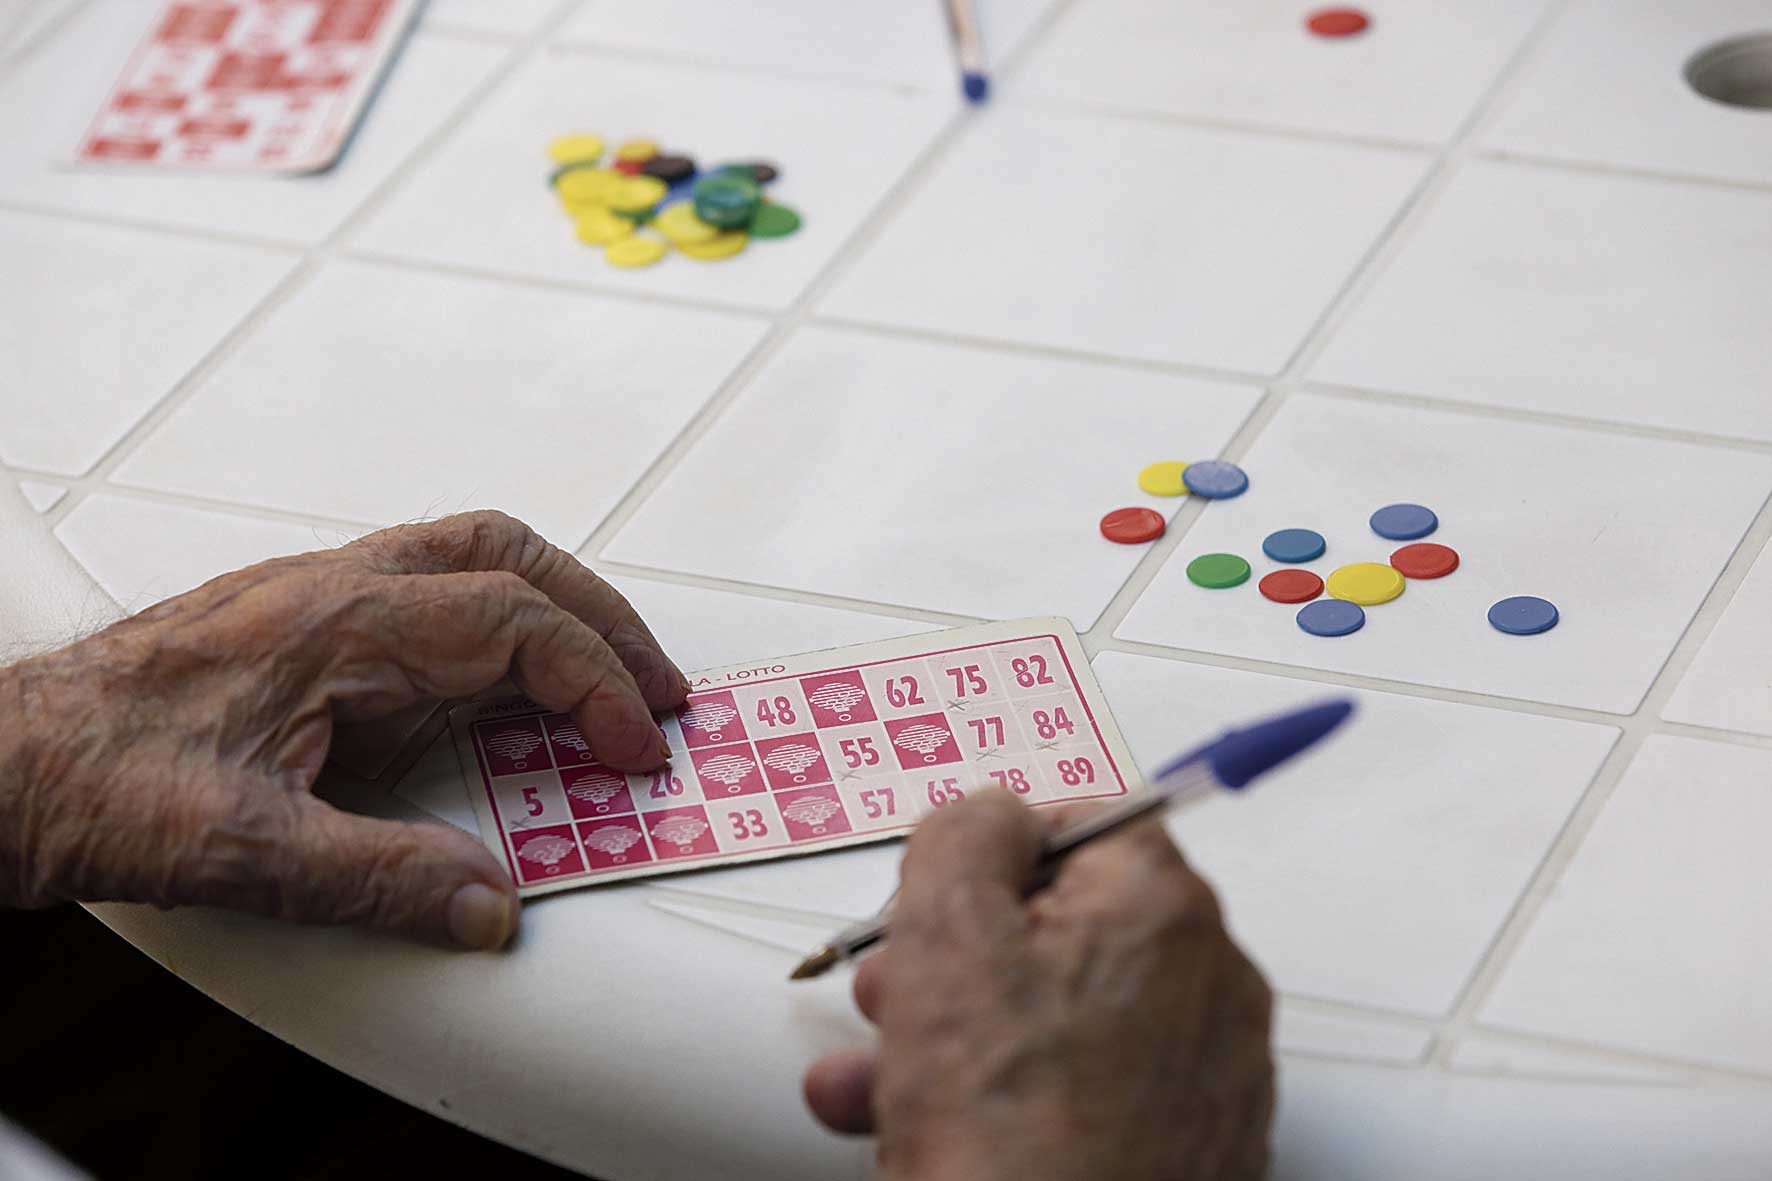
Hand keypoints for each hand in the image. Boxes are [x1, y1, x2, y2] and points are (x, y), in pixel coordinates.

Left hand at [0, 510, 687, 948]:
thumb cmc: (90, 778)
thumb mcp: (245, 851)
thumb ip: (379, 876)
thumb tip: (483, 899)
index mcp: (340, 623)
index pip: (516, 624)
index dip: (597, 684)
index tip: (632, 746)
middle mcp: (338, 590)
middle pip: (515, 561)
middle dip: (606, 622)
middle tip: (656, 690)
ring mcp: (322, 597)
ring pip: (476, 558)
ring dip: (560, 609)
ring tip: (607, 672)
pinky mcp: (306, 623)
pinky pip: (435, 590)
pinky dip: (502, 625)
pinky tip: (505, 683)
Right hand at [802, 792, 1274, 1180]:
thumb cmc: (1013, 1140)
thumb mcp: (945, 936)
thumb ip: (964, 835)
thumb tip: (988, 813)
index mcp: (1164, 909)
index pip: (1082, 821)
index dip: (990, 853)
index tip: (938, 894)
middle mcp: (1208, 985)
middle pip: (1064, 927)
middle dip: (953, 955)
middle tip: (894, 992)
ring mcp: (1204, 1078)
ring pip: (1060, 1018)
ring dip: (954, 1034)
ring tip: (873, 1080)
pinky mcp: (1189, 1151)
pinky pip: (1088, 1092)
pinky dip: (1012, 1097)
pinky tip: (929, 1130)